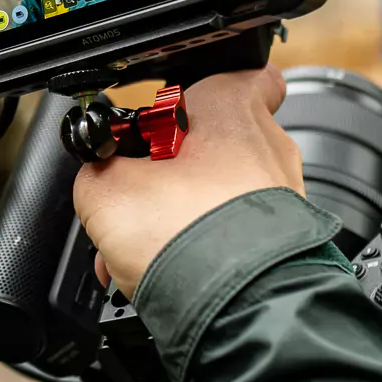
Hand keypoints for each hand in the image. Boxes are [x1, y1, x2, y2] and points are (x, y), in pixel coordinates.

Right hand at [73, 68, 302, 299]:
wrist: (234, 307)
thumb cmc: (188, 234)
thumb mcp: (107, 191)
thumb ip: (99, 171)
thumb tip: (98, 176)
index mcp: (233, 111)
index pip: (246, 74)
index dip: (210, 85)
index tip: (179, 104)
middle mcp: (268, 149)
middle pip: (218, 143)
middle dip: (174, 169)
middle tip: (138, 191)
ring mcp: (283, 199)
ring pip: (222, 195)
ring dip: (181, 214)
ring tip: (137, 248)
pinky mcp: (283, 245)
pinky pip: (235, 236)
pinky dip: (202, 248)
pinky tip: (164, 272)